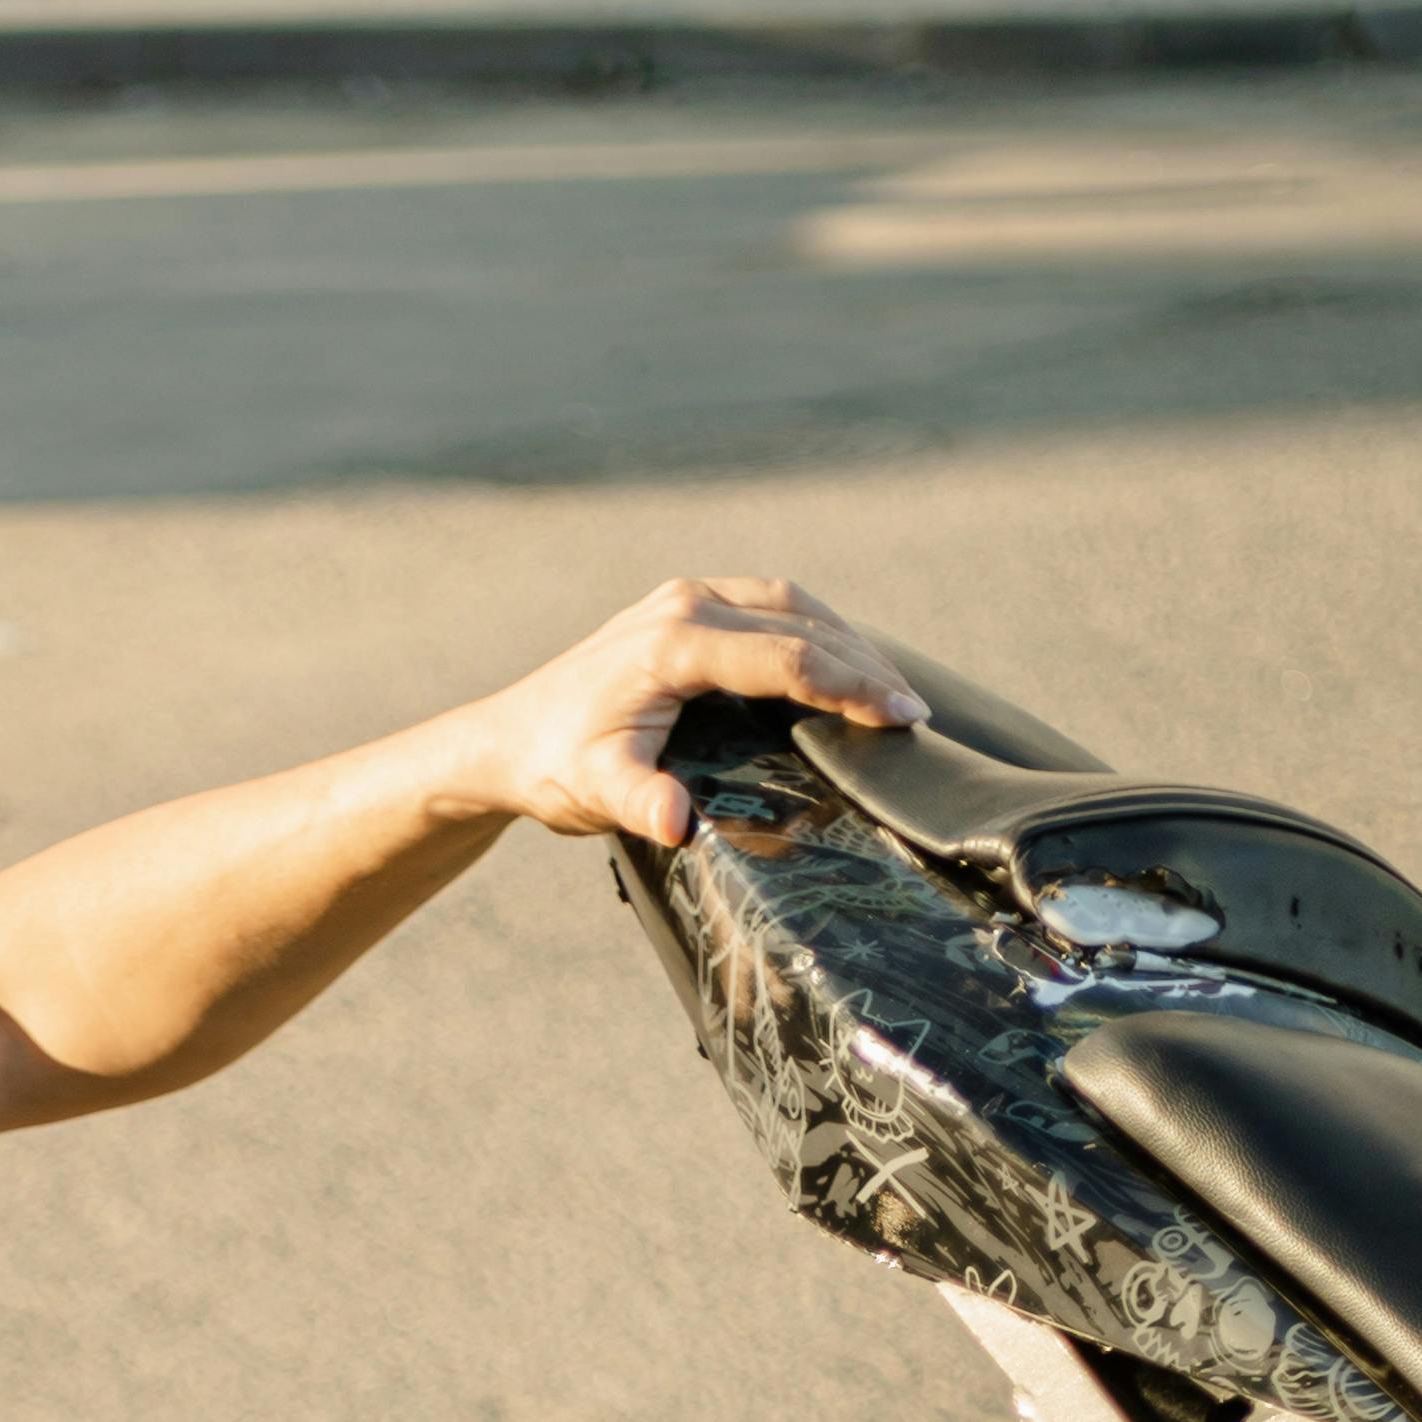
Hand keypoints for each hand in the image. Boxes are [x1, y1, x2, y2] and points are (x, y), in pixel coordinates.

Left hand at [440, 574, 925, 856]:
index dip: (848, 685)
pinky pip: (770, 608)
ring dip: (845, 641)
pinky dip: (814, 632)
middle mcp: (685, 605)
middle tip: (914, 712)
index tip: (899, 717)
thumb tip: (676, 822)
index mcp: (673, 643)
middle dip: (863, 664)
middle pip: (800, 622)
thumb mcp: (593, 791)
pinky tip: (841, 666)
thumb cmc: (554, 766)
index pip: (785, 657)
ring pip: (790, 605)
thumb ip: (637, 803)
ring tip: (891, 690)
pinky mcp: (688, 607)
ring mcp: (687, 599)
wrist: (507, 738)